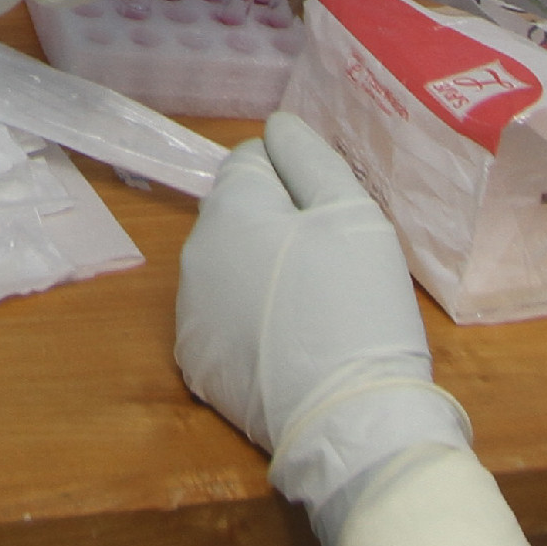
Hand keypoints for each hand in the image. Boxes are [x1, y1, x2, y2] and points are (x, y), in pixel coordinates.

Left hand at [179, 114, 470, 530]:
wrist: (350, 418)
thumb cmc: (357, 304)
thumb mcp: (351, 214)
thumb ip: (309, 159)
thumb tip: (278, 126)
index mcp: (227, 212)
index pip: (250, 161)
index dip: (296, 180)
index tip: (331, 217)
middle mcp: (192, 258)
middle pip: (237, 215)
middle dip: (277, 225)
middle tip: (332, 262)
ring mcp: (189, 316)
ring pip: (228, 267)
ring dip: (261, 271)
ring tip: (314, 305)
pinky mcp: (198, 366)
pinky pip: (225, 319)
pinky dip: (252, 321)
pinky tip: (292, 343)